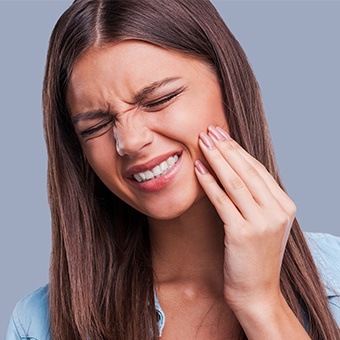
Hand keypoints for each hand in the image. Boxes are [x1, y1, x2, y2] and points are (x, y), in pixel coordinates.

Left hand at [194, 125, 296, 312]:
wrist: (257, 292)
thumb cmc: (255, 256)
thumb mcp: (264, 223)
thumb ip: (257, 199)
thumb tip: (235, 171)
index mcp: (284, 205)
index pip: (257, 170)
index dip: (237, 150)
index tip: (222, 135)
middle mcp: (277, 210)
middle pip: (247, 171)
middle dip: (225, 148)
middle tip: (209, 131)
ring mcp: (262, 222)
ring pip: (235, 181)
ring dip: (216, 159)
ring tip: (202, 142)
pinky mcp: (243, 233)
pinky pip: (222, 200)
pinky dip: (209, 182)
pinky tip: (198, 168)